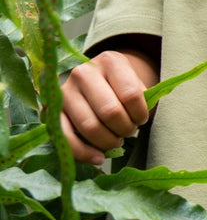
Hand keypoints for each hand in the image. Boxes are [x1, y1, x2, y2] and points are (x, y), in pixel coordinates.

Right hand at [61, 47, 159, 164]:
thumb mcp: (135, 82)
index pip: (131, 94)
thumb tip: (139, 120)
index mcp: (110, 61)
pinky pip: (66, 139)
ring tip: (117, 141)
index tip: (141, 120)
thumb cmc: (121, 84)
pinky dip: (84, 153)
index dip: (140, 114)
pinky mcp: (52, 112)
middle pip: (110, 111)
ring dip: (108, 141)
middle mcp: (84, 73)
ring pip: (90, 126)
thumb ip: (142, 99)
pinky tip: (99, 158)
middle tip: (129, 132)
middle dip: (125, 129)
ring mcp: (65, 92)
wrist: (97, 79)